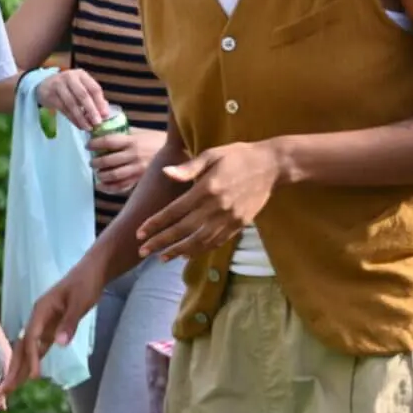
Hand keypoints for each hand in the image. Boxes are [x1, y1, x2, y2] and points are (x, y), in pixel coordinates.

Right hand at [0, 263, 103, 399]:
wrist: (92, 270)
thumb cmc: (86, 283)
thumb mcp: (80, 302)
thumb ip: (69, 323)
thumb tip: (58, 344)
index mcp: (41, 310)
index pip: (31, 338)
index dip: (31, 358)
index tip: (34, 377)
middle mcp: (38, 318)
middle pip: (22, 345)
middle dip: (14, 368)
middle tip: (5, 390)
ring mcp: (43, 323)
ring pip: (27, 348)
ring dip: (19, 367)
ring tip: (10, 388)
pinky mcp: (51, 327)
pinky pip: (37, 347)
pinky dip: (31, 360)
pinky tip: (28, 373)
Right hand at [37, 69, 110, 131]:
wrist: (44, 86)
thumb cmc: (68, 88)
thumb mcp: (81, 88)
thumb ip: (93, 98)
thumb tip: (105, 113)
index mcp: (81, 74)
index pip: (93, 88)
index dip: (100, 102)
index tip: (105, 115)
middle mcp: (70, 77)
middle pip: (83, 95)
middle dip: (91, 110)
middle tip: (97, 123)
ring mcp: (59, 85)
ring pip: (72, 103)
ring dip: (81, 117)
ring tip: (88, 127)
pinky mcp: (50, 95)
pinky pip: (63, 109)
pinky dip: (72, 118)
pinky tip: (78, 125)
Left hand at [89, 127, 164, 193]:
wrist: (177, 153)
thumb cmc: (156, 141)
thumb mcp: (140, 132)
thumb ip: (124, 132)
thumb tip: (104, 127)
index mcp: (133, 141)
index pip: (108, 141)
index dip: (95, 143)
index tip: (88, 145)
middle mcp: (134, 155)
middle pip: (108, 161)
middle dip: (96, 162)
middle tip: (91, 162)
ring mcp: (138, 169)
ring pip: (114, 175)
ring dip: (101, 175)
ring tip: (97, 173)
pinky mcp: (141, 180)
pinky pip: (122, 186)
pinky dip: (109, 188)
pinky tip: (101, 185)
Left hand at [136, 141, 283, 261]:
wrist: (272, 166)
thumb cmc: (238, 156)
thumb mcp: (212, 154)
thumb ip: (188, 168)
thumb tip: (165, 172)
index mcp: (206, 188)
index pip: (174, 211)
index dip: (156, 223)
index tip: (140, 233)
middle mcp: (217, 207)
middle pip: (183, 230)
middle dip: (161, 242)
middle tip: (143, 251)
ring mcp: (229, 218)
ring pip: (200, 241)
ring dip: (178, 251)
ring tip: (161, 258)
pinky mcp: (239, 224)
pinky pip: (216, 242)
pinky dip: (200, 250)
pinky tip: (187, 254)